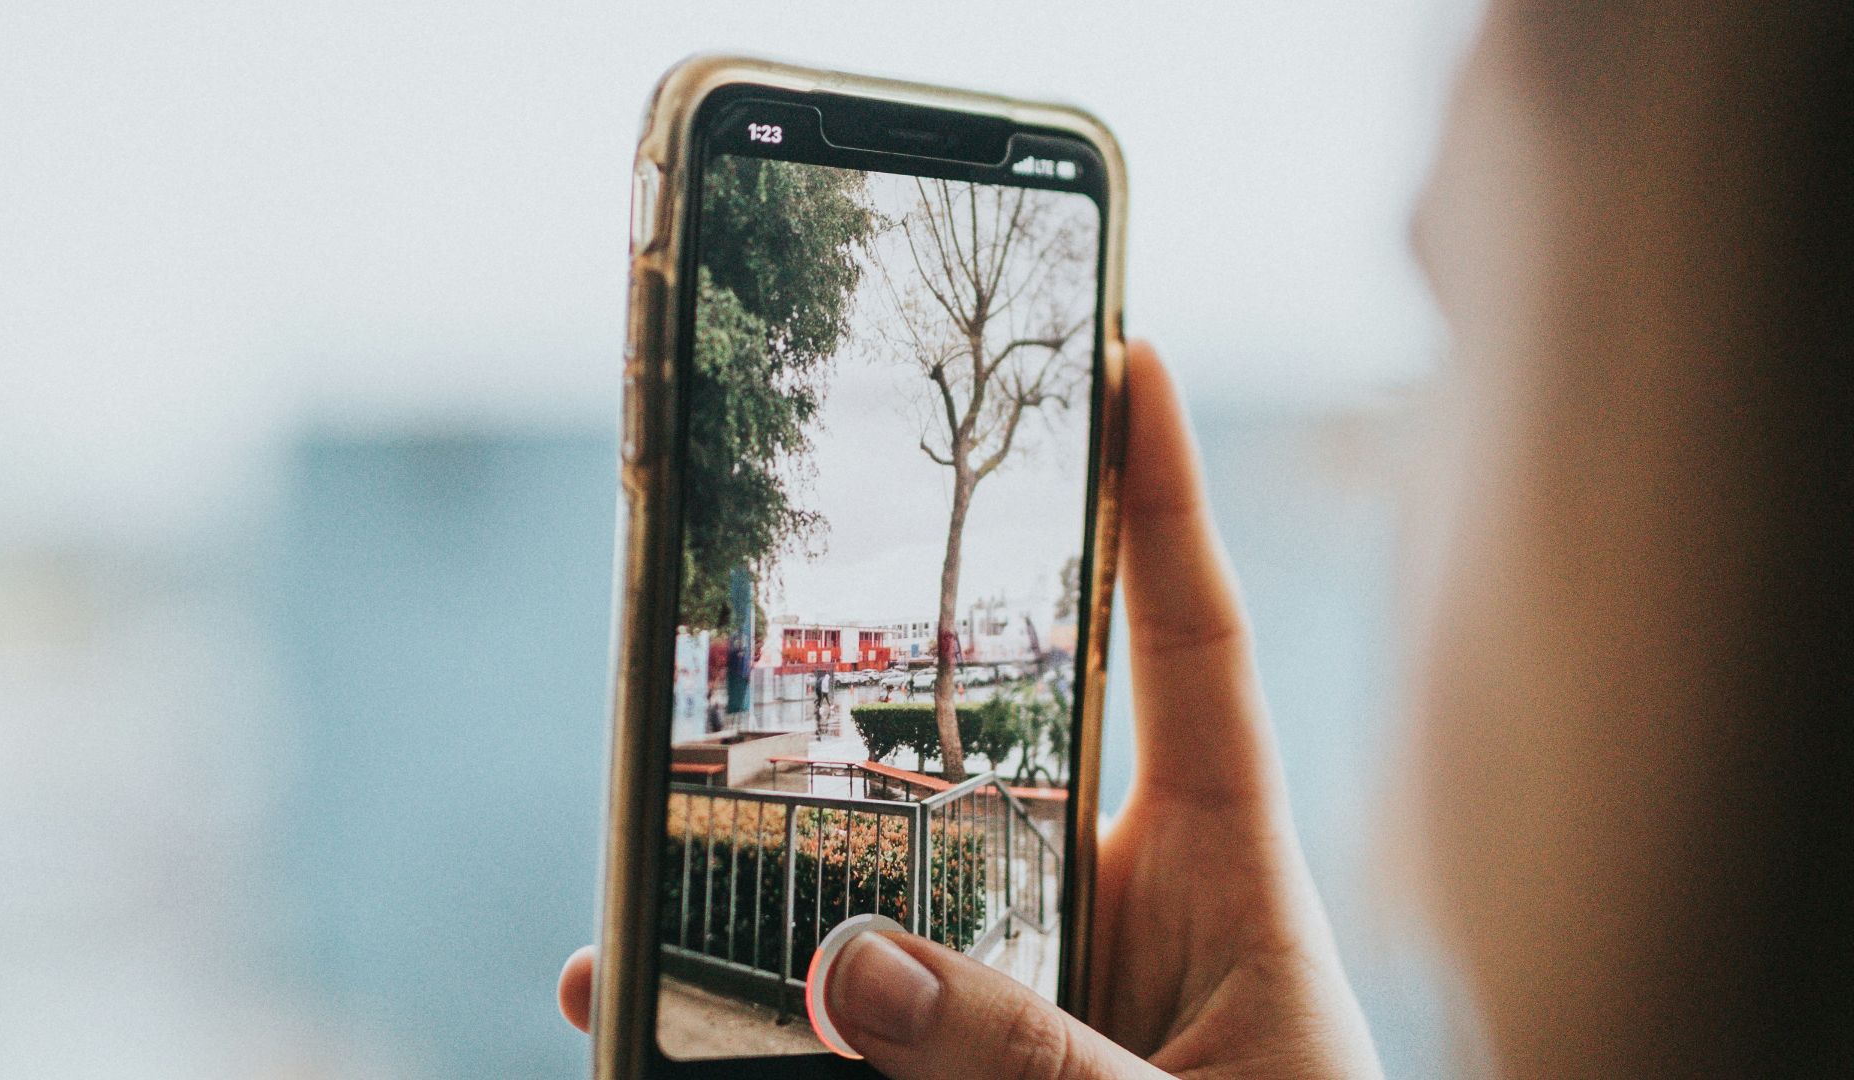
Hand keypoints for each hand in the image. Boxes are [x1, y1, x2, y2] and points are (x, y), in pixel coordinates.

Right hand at [559, 342, 1382, 1079]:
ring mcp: (1024, 985)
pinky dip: (733, 1019)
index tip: (1129, 357)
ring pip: (880, 888)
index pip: (1192, 642)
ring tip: (638, 832)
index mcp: (1228, 868)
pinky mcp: (957, 1068)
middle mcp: (1113, 901)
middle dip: (888, 668)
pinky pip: (832, 1024)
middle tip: (786, 575)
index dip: (1162, 496)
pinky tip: (627, 1002)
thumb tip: (853, 965)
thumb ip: (1040, 1060)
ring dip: (765, 863)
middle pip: (986, 744)